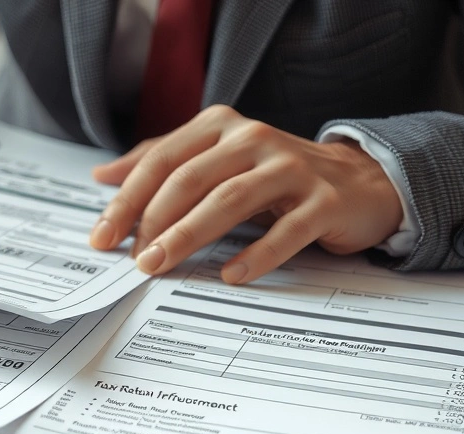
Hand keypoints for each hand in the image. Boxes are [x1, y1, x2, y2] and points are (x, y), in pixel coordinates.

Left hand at [88, 105, 402, 283]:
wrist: (361, 183)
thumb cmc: (277, 178)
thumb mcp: (218, 162)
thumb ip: (163, 163)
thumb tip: (103, 176)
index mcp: (221, 127)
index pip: (161, 161)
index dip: (127, 200)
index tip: (102, 237)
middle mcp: (254, 138)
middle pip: (189, 179)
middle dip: (153, 221)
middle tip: (133, 260)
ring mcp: (291, 168)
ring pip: (229, 199)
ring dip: (190, 235)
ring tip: (162, 265)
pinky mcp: (324, 201)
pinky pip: (286, 231)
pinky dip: (257, 255)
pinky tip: (231, 276)